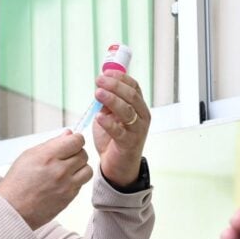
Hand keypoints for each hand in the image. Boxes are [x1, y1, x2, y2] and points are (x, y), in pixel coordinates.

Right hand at [0, 130, 92, 229]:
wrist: (13, 209)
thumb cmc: (17, 182)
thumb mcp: (29, 155)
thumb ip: (52, 143)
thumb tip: (68, 133)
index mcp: (48, 156)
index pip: (77, 141)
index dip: (75, 140)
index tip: (71, 142)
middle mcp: (59, 170)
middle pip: (83, 154)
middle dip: (77, 153)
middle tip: (66, 157)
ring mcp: (66, 185)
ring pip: (87, 170)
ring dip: (80, 167)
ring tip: (68, 169)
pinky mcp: (69, 198)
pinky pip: (81, 184)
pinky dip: (75, 181)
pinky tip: (63, 181)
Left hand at [91, 71, 150, 185]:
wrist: (117, 165)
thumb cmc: (113, 138)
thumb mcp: (110, 115)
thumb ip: (107, 102)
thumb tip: (100, 85)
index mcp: (139, 107)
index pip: (134, 87)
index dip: (120, 78)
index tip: (105, 73)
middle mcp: (142, 117)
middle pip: (131, 96)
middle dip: (114, 86)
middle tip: (99, 81)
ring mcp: (137, 130)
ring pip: (127, 111)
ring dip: (112, 100)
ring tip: (97, 94)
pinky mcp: (129, 144)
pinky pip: (119, 131)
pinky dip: (108, 123)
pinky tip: (99, 117)